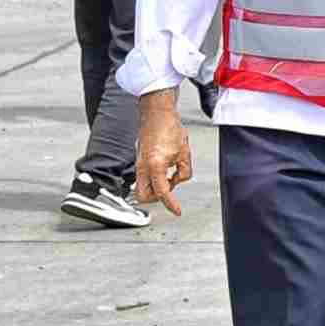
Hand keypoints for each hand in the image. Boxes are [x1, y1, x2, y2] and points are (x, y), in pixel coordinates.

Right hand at [133, 99, 194, 215]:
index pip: (162, 192)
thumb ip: (184, 171)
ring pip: (142, 188)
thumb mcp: (185, 152)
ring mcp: (139, 164)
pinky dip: (154, 180)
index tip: (177, 211)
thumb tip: (178, 180)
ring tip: (170, 177)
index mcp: (155, 165)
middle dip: (157, 198)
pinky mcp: (140, 161)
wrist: (157, 114)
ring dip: (156, 189)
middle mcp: (143, 167)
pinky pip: (144, 178)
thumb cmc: (170, 129)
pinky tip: (166, 171)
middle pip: (143, 196)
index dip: (170, 204)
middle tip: (171, 190)